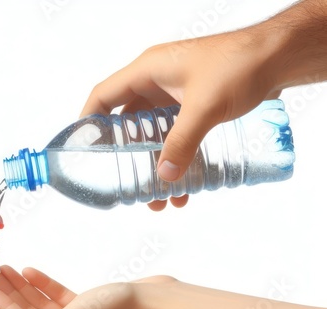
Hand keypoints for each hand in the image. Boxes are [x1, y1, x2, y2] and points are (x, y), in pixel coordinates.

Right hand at [81, 28, 280, 210]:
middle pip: (128, 125)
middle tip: (127, 186)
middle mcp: (156, 84)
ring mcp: (175, 97)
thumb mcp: (205, 106)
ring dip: (153, 166)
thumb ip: (183, 142)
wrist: (278, 58)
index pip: (104, 96)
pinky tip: (185, 186)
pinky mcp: (193, 108)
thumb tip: (165, 177)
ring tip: (159, 197)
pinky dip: (175, 160)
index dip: (88, 121)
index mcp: (148, 71)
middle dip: (127, 158)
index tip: (83, 151)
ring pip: (153, 136)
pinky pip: (175, 138)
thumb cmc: (240, 65)